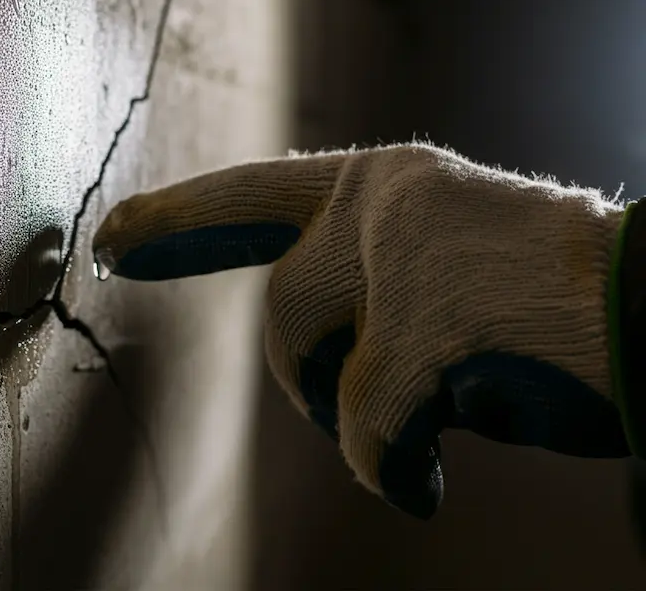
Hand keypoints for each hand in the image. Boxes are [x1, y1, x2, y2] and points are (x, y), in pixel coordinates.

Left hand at [93, 142, 629, 518]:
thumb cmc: (551, 299)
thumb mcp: (441, 258)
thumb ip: (368, 272)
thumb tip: (307, 331)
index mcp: (386, 182)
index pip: (256, 192)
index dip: (178, 217)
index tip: (111, 239)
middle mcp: (382, 203)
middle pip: (280, 308)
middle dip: (297, 371)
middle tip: (330, 407)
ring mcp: (402, 258)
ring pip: (315, 368)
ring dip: (353, 416)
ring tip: (418, 432)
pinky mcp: (426, 327)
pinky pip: (365, 427)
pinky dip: (388, 467)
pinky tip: (424, 480)